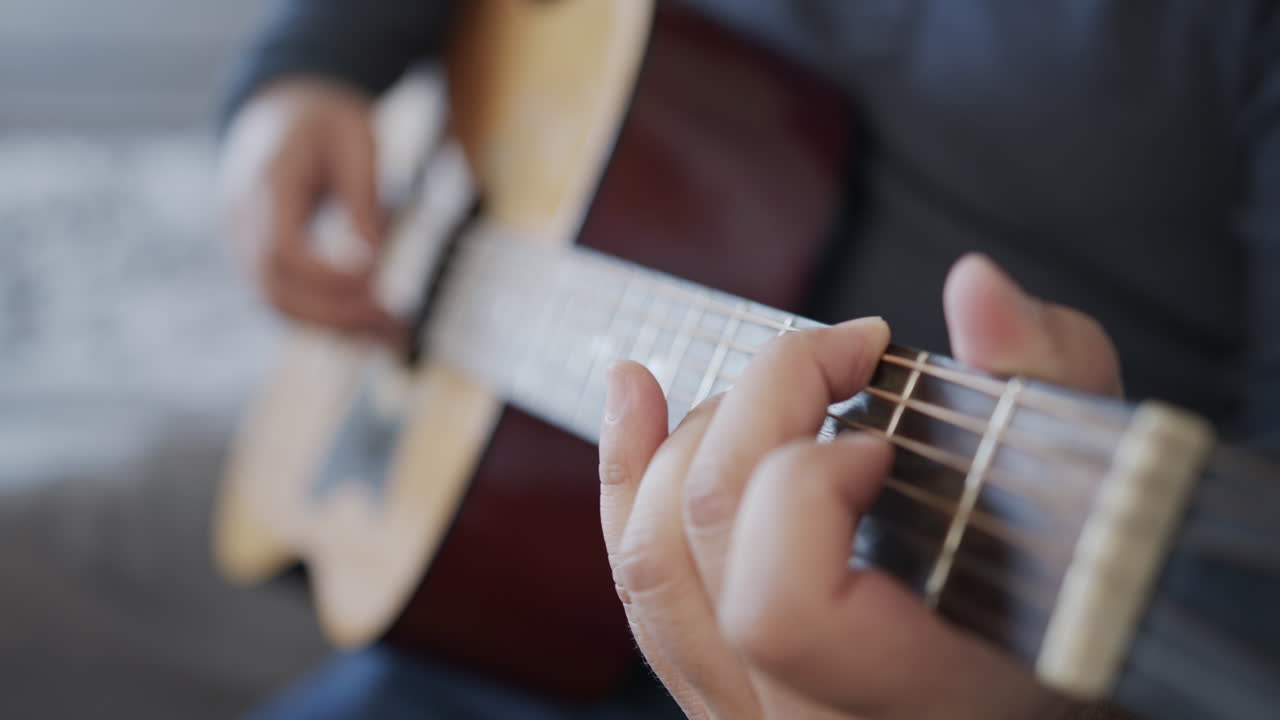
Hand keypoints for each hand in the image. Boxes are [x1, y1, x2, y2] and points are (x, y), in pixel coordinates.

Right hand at [219, 78, 399, 340]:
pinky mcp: (257, 257)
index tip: (374, 281)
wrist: (286, 109)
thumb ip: (363, 199)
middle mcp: (241, 218)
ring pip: (275, 303)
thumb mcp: (357, 143)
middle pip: (273, 288)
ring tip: (389, 333)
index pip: (281, 248)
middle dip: (334, 313)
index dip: (326, 276)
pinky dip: (323, 316)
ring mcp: (242, 241)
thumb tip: (373, 260)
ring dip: (331, 325)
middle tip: (393, 320)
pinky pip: (283, 298)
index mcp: (265, 180)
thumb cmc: (326, 121)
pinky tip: (367, 324)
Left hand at [598, 254, 1122, 718]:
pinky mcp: (724, 696)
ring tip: (756, 373)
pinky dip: (631, 480)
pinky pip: (645, 593)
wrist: (1034, 693)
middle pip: (704, 548)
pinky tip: (635, 393)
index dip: (808, 489)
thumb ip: (1054, 387)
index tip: (878, 437)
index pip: (783, 608)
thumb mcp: (1106, 506)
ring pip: (652, 570)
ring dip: (686, 435)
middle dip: (755, 408)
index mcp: (921, 705)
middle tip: (837, 360)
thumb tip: (976, 289)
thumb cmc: (1094, 615)